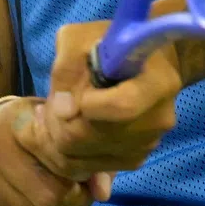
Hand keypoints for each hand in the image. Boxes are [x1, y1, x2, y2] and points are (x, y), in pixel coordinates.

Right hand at [0, 96, 111, 205]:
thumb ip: (81, 149)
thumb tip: (104, 191)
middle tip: (87, 194)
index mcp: (16, 122)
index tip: (94, 173)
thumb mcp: (49, 121)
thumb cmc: (23, 128)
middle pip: (51, 196)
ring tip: (74, 205)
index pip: (59, 156)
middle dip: (80, 202)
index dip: (84, 171)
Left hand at [32, 20, 182, 180]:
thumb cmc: (112, 43)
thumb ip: (67, 66)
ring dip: (58, 139)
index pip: (121, 107)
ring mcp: (148, 144)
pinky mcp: (135, 159)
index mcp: (157, 83)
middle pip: (92, 138)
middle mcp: (157, 120)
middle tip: (47, 106)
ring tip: (53, 115)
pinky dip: (68, 153)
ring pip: (83, 159)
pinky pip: (88, 169)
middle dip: (58, 124)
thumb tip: (63, 109)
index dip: (86, 105)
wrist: (145, 61)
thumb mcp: (82, 37)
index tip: (71, 92)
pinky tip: (65, 128)